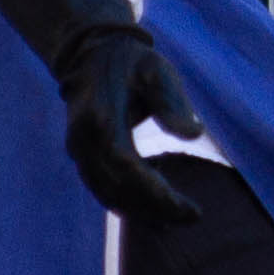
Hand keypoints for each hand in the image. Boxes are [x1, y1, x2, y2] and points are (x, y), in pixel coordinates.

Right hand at [0, 0, 202, 224]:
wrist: (91, 55)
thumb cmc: (132, 62)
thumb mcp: (157, 71)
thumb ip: (172, 102)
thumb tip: (194, 134)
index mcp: (100, 119)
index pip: (126, 167)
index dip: (155, 193)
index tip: (186, 207)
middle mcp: (83, 142)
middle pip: (117, 188)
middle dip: (156, 209)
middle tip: (193, 217)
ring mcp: (79, 152)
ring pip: (108, 195)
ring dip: (142, 213)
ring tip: (179, 220)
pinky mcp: (83, 158)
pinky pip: (104, 190)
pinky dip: (129, 206)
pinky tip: (157, 214)